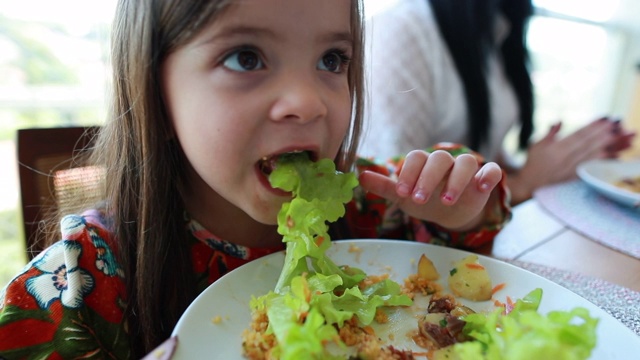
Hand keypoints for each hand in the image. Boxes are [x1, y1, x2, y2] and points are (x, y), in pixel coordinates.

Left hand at [358, 150, 502, 230]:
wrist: (447, 213)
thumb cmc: (423, 199)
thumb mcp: (403, 196)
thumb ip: (384, 186)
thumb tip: (360, 176)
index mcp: (424, 163)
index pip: (416, 158)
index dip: (409, 173)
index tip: (402, 193)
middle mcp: (446, 162)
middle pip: (440, 159)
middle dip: (428, 179)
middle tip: (419, 200)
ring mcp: (467, 170)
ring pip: (466, 163)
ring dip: (457, 180)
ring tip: (446, 201)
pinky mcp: (484, 179)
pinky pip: (492, 170)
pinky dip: (488, 175)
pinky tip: (482, 188)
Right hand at [509, 117, 635, 203]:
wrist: (530, 186)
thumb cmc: (532, 164)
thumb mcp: (536, 145)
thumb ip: (550, 133)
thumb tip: (559, 121)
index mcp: (556, 148)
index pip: (578, 134)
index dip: (593, 126)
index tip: (607, 119)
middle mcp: (566, 158)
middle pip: (590, 144)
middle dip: (607, 134)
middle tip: (623, 126)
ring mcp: (572, 168)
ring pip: (595, 155)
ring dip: (613, 146)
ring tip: (627, 139)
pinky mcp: (576, 177)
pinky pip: (594, 168)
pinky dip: (606, 162)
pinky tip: (619, 156)